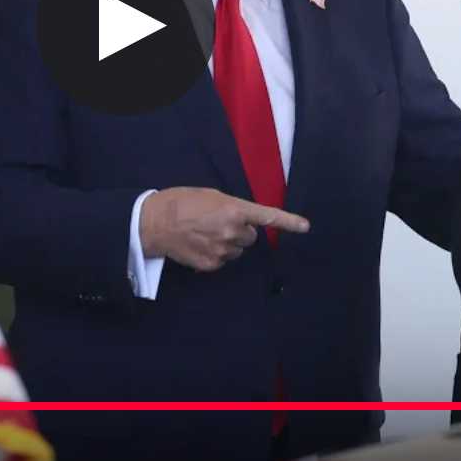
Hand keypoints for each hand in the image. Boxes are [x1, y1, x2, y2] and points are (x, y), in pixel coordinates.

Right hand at [139, 187, 309, 271]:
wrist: (154, 223)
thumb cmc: (181, 202)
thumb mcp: (210, 196)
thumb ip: (231, 207)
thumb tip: (242, 220)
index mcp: (234, 210)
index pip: (268, 217)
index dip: (289, 222)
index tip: (306, 227)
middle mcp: (233, 232)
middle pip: (251, 237)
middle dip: (241, 231)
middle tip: (220, 223)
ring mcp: (223, 251)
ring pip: (237, 250)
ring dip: (228, 243)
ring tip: (205, 234)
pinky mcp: (212, 265)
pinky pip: (223, 260)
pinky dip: (215, 254)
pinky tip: (199, 245)